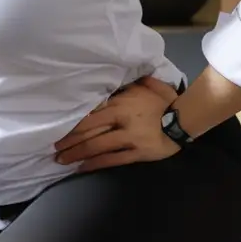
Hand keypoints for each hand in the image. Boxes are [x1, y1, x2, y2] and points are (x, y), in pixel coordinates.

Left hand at [54, 75, 180, 171]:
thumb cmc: (165, 100)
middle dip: (69, 142)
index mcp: (120, 105)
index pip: (89, 117)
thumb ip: (128, 84)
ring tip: (62, 161)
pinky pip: (113, 160)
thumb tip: (114, 73)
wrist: (187, 118)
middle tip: (54, 149)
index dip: (72, 127)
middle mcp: (121, 123)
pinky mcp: (138, 154)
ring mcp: (129, 140)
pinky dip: (95, 164)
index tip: (57, 131)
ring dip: (77, 155)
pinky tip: (82, 168)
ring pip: (97, 148)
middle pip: (89, 133)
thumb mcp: (146, 86)